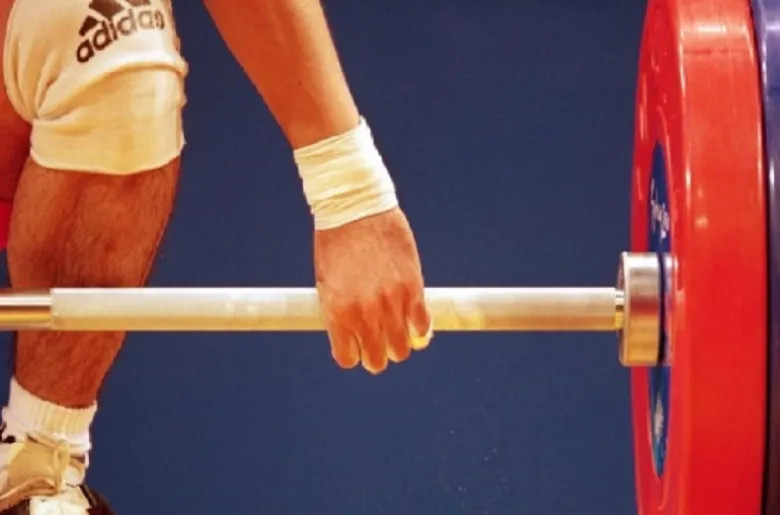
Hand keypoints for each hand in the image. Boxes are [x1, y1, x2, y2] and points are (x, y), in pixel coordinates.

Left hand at [314, 207, 431, 373]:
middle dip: (377, 355)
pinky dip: (419, 328)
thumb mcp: (327, 283)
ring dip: (400, 344)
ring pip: (402, 349)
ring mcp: (391, 304)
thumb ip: (340, 312)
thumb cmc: (334, 242)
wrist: (354, 209)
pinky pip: (422, 326)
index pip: (347, 358)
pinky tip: (413, 319)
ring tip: (397, 331)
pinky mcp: (413, 289)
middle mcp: (365, 315)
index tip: (357, 346)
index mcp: (337, 314)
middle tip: (379, 342)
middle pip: (377, 360)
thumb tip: (353, 335)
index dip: (353, 354)